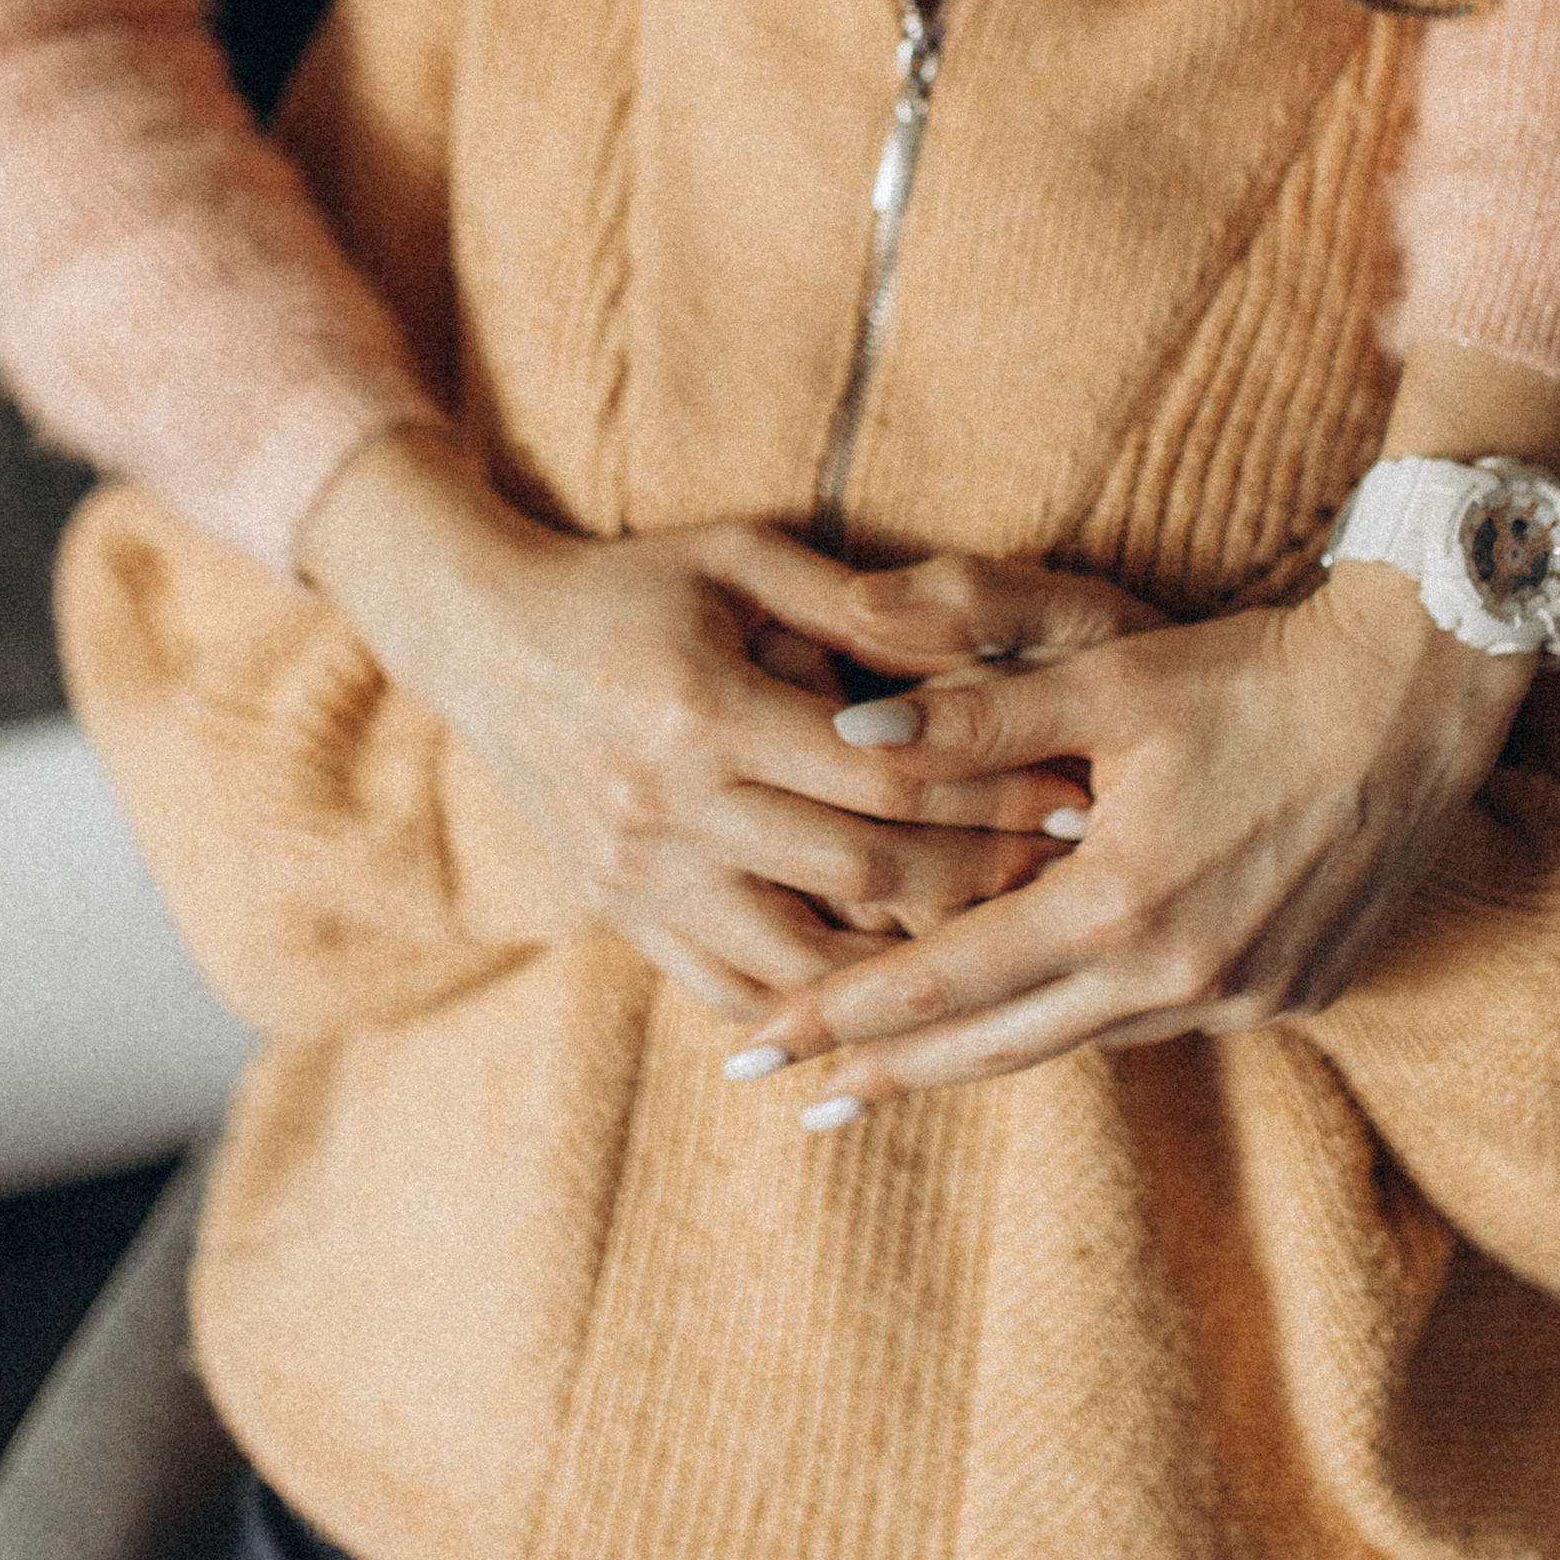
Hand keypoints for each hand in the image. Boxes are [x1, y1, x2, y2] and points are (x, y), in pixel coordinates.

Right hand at [296, 430, 1087, 1019]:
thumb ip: (852, 600)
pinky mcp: (620, 915)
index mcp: (702, 709)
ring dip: (907, 964)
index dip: (990, 791)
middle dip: (978, 881)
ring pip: (801, 959)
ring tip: (999, 945)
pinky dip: (814, 1003)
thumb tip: (973, 638)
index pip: (882, 775)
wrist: (484, 641)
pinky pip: (732, 990)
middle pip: (857, 875)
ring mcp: (637, 876)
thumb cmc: (633, 583)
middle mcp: (666, 806)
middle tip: (1068, 876)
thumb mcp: (737, 555)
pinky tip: (889, 995)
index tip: (1075, 795)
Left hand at [719, 553, 1532, 1112]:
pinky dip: (1089, 1016)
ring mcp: (1246, 998)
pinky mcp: (1296, 995)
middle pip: (997, 1047)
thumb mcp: (1108, 675)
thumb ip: (971, 719)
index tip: (757, 1053)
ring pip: (1080, 1040)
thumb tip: (845, 736)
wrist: (1421, 696)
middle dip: (887, 1073)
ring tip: (898, 1062)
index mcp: (1121, 908)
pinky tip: (1047, 1007)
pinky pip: (1159, 1022)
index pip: (944, 981)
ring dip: (985, 1052)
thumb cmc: (1254, 670)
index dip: (841, 1017)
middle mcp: (1181, 979)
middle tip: (793, 1097)